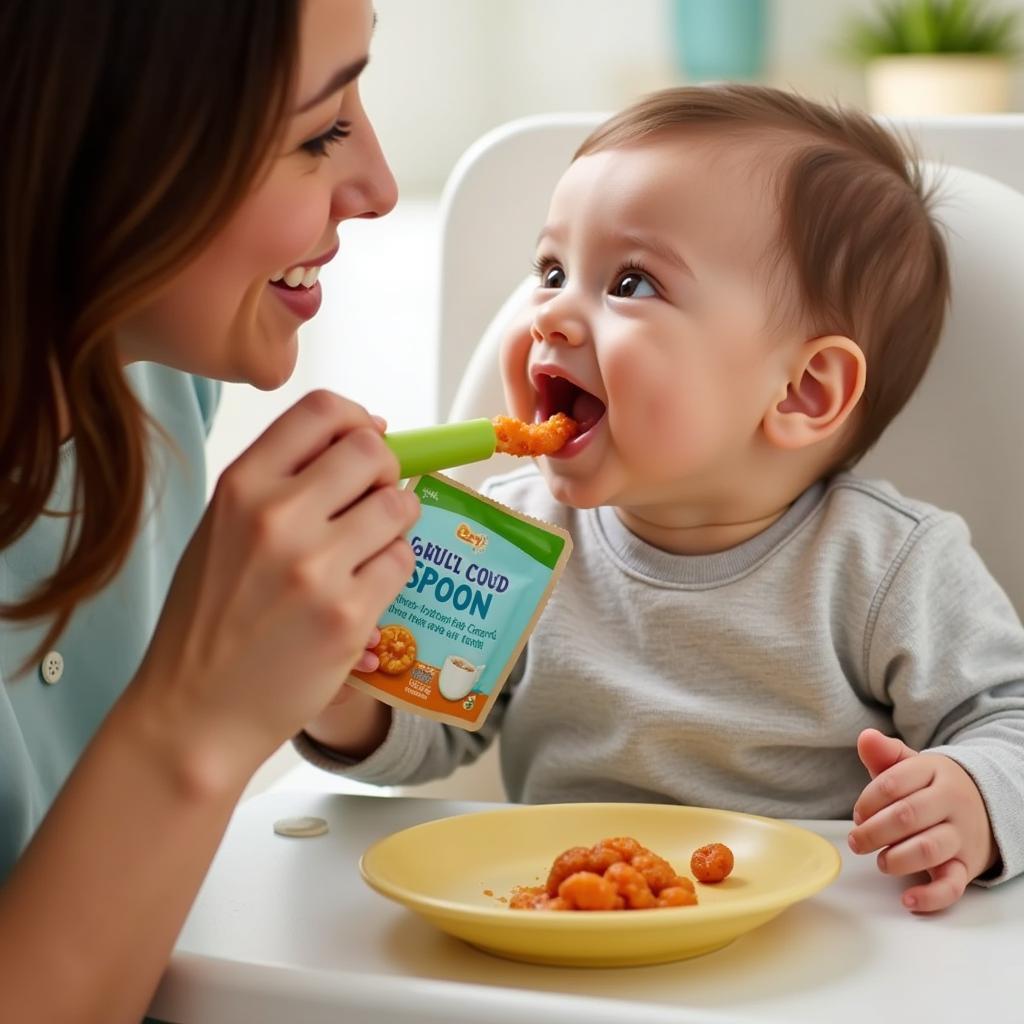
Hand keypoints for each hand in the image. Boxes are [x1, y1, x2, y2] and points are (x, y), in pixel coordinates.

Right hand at [133, 390, 418, 782]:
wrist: (195, 711)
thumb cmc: (210, 618)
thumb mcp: (222, 529)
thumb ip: (281, 480)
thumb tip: (364, 435)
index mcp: (241, 487)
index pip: (322, 411)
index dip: (357, 418)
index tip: (367, 437)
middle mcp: (278, 517)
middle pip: (372, 451)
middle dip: (385, 471)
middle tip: (373, 498)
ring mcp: (316, 567)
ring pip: (399, 507)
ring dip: (395, 521)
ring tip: (369, 545)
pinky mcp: (349, 615)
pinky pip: (402, 562)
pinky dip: (392, 568)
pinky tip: (364, 586)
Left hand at [848, 729, 997, 912]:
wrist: (986, 805)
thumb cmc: (931, 788)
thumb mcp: (911, 766)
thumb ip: (886, 755)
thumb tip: (866, 737)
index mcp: (933, 772)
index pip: (893, 783)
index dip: (868, 801)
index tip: (858, 815)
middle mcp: (950, 802)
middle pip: (907, 815)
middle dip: (874, 831)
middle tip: (856, 840)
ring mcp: (961, 835)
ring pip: (928, 848)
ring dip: (896, 858)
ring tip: (881, 861)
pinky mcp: (967, 866)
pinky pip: (952, 885)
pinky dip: (930, 896)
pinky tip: (908, 900)